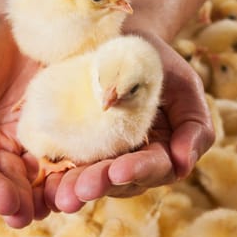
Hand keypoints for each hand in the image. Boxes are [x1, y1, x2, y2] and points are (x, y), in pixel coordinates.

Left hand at [43, 30, 214, 212]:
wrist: (117, 41)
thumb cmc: (155, 61)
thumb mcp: (183, 84)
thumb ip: (193, 123)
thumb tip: (183, 165)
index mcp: (163, 150)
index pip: (156, 167)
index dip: (139, 171)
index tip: (119, 170)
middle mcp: (132, 159)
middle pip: (120, 181)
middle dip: (101, 184)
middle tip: (81, 189)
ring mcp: (103, 156)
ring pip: (92, 178)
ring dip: (76, 187)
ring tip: (61, 195)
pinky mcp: (75, 147)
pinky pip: (67, 164)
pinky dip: (57, 176)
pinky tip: (44, 184)